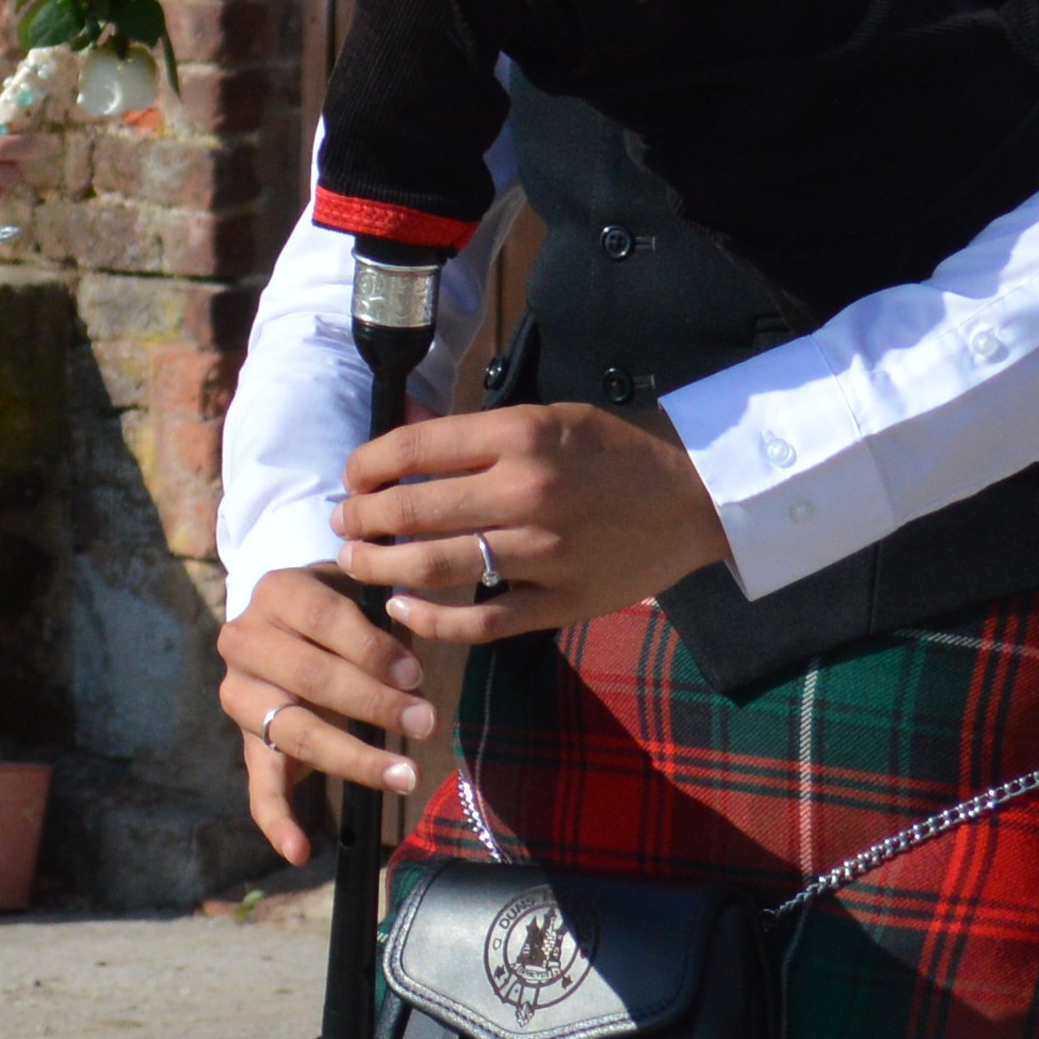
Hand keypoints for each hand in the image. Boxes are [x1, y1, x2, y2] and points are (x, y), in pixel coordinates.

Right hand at [216, 563, 436, 869]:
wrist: (287, 621)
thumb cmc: (338, 608)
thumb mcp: (357, 595)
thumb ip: (382, 627)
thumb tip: (414, 677)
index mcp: (277, 592)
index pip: (324, 618)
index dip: (372, 647)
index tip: (416, 672)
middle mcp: (245, 640)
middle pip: (310, 675)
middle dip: (373, 702)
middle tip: (425, 721)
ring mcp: (240, 693)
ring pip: (294, 731)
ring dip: (353, 758)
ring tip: (403, 775)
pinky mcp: (245, 741)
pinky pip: (258, 785)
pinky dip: (278, 821)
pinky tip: (300, 850)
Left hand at [329, 401, 731, 648]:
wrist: (696, 496)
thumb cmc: (613, 451)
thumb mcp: (548, 417)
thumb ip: (476, 433)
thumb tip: (400, 435)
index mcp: (521, 435)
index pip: (413, 448)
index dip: (365, 466)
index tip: (350, 478)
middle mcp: (528, 491)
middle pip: (411, 511)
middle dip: (359, 519)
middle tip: (342, 525)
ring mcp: (546, 551)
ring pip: (434, 567)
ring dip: (380, 568)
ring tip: (357, 563)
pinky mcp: (563, 601)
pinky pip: (481, 621)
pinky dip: (431, 620)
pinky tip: (403, 610)